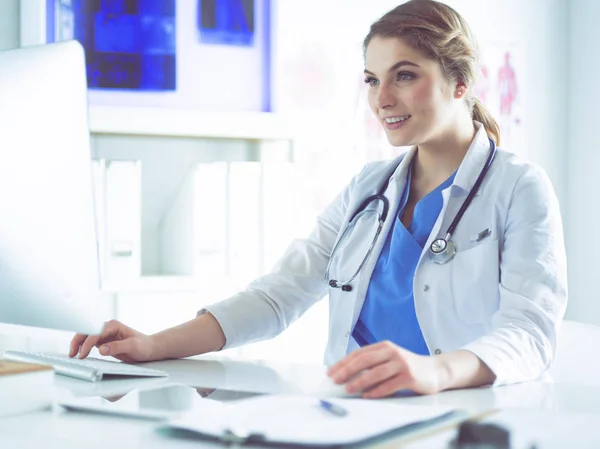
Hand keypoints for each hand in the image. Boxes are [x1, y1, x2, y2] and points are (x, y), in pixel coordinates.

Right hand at [69, 319, 156, 362]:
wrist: (150, 348)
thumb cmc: (144, 346)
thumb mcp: (133, 347)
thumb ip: (118, 347)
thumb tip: (101, 349)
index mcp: (113, 326)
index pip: (95, 333)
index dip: (86, 344)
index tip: (82, 355)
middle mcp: (107, 327)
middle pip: (87, 332)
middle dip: (77, 342)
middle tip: (71, 355)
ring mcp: (105, 334)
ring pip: (86, 337)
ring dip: (78, 345)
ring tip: (73, 357)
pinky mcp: (104, 341)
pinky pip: (90, 343)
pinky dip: (83, 348)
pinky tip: (80, 356)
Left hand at [327, 341, 443, 398]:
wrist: (434, 371)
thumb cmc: (406, 367)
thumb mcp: (389, 359)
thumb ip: (372, 363)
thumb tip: (346, 375)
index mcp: (384, 346)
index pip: (359, 353)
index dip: (343, 362)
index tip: (331, 372)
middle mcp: (392, 352)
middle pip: (365, 360)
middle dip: (347, 370)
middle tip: (335, 380)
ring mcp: (402, 364)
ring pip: (376, 373)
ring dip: (360, 381)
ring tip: (348, 389)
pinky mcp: (410, 377)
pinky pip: (389, 385)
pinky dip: (376, 391)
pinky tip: (367, 396)